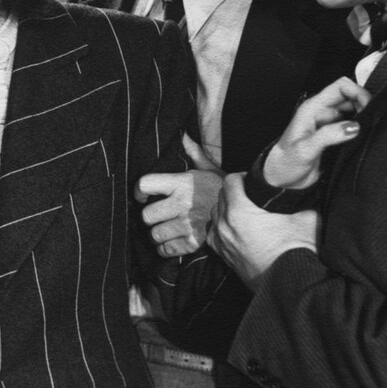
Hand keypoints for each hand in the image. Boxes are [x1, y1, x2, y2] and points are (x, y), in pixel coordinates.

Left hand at [133, 135, 225, 256]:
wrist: (247, 210)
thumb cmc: (223, 190)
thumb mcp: (210, 169)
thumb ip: (194, 154)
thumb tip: (184, 137)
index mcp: (181, 183)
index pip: (145, 184)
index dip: (139, 191)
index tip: (142, 195)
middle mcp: (181, 204)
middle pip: (146, 215)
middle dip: (150, 217)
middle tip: (157, 216)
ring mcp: (187, 224)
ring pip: (155, 234)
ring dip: (158, 234)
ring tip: (164, 230)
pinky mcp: (194, 242)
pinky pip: (167, 250)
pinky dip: (165, 249)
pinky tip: (170, 243)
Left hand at [210, 173, 317, 285]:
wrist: (289, 287)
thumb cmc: (296, 253)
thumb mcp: (307, 219)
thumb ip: (304, 201)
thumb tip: (308, 189)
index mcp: (239, 212)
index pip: (230, 181)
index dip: (242, 175)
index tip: (254, 178)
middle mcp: (224, 226)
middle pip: (220, 196)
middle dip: (234, 190)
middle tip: (251, 192)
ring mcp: (221, 242)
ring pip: (215, 214)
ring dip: (225, 208)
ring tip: (243, 209)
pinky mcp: (223, 257)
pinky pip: (213, 234)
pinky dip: (220, 226)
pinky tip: (234, 228)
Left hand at [265, 78, 370, 188]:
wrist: (282, 180)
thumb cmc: (286, 163)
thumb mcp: (305, 149)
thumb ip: (328, 136)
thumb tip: (352, 127)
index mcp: (313, 108)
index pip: (341, 86)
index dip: (358, 91)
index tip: (368, 107)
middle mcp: (323, 113)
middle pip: (351, 97)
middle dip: (365, 105)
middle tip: (371, 122)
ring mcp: (330, 125)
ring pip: (355, 111)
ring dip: (365, 118)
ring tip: (369, 131)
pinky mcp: (336, 137)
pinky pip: (353, 127)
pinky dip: (362, 130)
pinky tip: (365, 139)